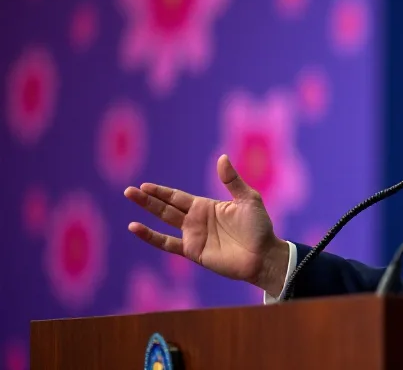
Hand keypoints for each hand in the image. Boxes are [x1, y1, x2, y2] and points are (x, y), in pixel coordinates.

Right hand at [124, 154, 290, 295]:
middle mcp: (196, 220)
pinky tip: (135, 228)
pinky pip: (167, 243)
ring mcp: (193, 236)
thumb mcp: (248, 199)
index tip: (145, 185)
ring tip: (130, 201)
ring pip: (164, 220)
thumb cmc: (259, 227)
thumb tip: (222, 157)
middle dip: (148, 199)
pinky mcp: (193, 251)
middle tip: (129, 191)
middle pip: (166, 206)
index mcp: (206, 206)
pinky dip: (150, 236)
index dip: (161, 191)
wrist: (263, 255)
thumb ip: (232, 181)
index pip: (178, 196)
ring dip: (147, 211)